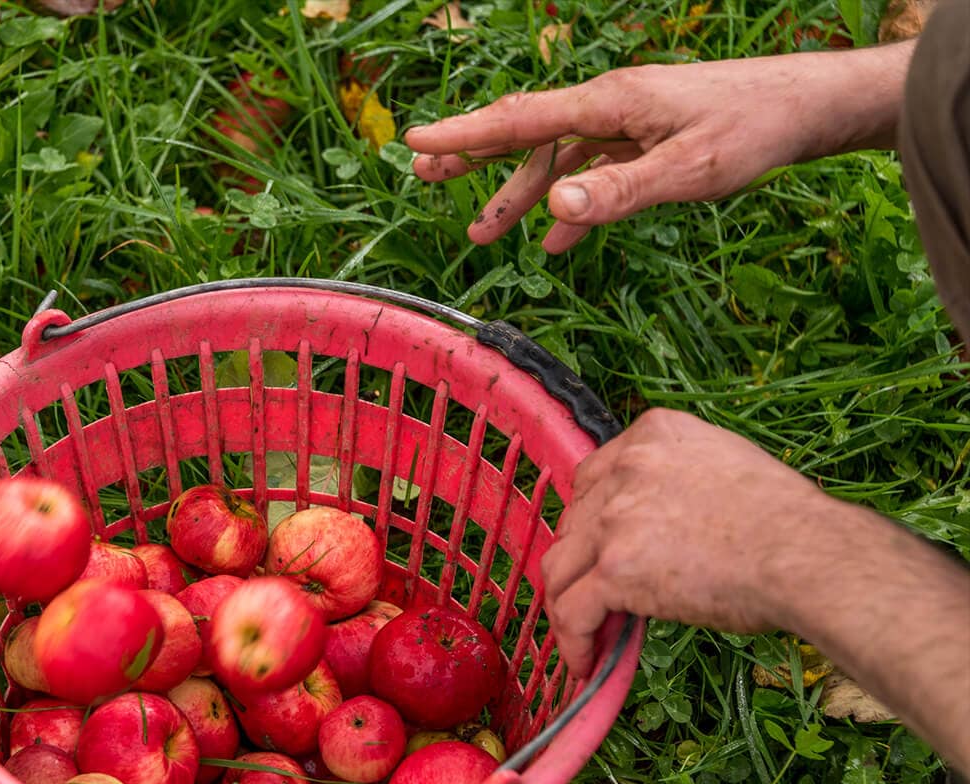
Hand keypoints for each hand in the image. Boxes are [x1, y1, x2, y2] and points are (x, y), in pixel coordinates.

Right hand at [406, 46, 912, 252]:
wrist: (805, 108)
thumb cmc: (751, 130)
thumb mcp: (687, 169)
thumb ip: (618, 190)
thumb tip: (554, 208)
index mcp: (608, 104)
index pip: (521, 119)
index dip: (464, 134)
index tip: (415, 140)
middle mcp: (609, 106)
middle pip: (525, 131)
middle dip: (473, 155)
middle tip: (423, 174)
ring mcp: (625, 122)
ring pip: (556, 158)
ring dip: (517, 193)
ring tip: (481, 232)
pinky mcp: (644, 140)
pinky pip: (593, 172)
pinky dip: (570, 205)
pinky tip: (558, 242)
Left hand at [540, 408, 829, 675]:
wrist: (808, 553)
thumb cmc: (789, 521)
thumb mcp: (726, 466)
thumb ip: (680, 481)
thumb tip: (664, 525)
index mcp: (653, 434)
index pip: (594, 476)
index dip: (592, 518)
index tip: (600, 548)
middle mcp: (626, 468)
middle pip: (575, 522)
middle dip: (582, 562)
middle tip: (598, 596)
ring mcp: (615, 517)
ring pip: (560, 566)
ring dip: (566, 602)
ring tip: (583, 634)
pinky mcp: (615, 568)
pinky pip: (572, 610)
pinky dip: (573, 639)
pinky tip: (586, 663)